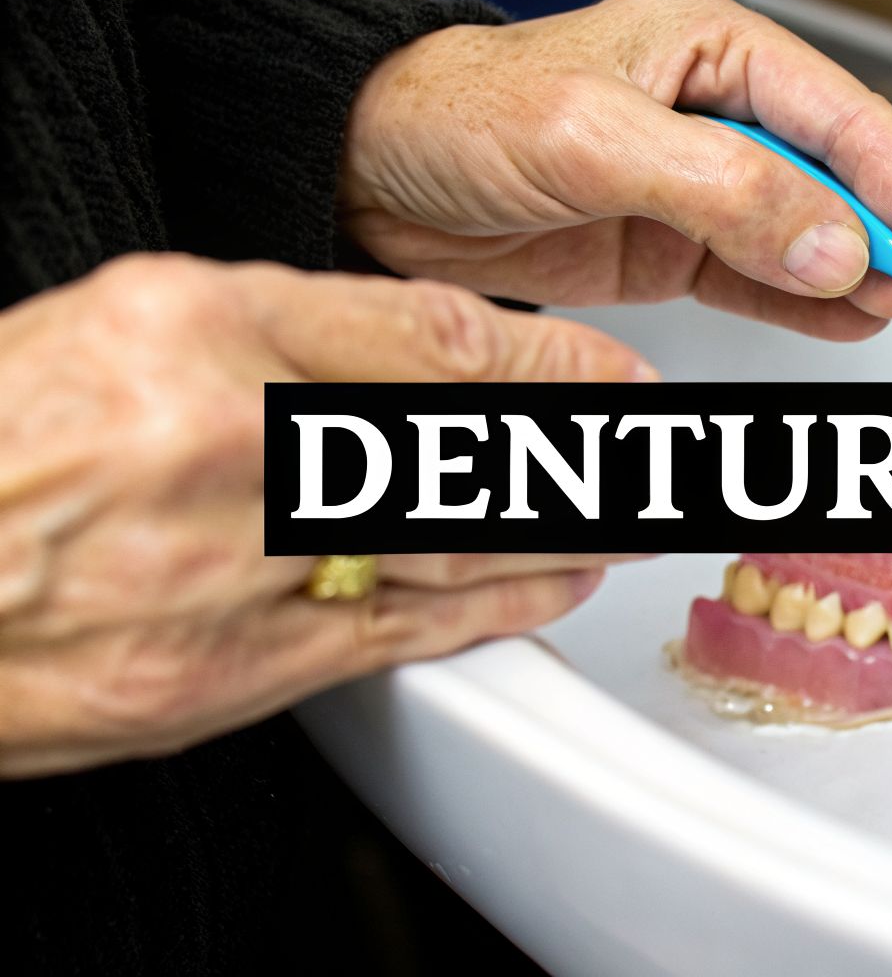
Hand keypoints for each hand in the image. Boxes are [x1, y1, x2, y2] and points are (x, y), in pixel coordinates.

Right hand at [0, 254, 650, 776]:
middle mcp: (219, 442)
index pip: (429, 339)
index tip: (615, 373)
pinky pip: (393, 636)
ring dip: (563, 532)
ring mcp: (223, 569)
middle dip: (586, 452)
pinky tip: (552, 586)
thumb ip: (277, 330)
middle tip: (662, 449)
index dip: (552, 363)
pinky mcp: (220, 675)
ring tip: (629, 513)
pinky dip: (494, 610)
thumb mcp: (124, 320)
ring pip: (448, 547)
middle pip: (464, 446)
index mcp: (189, 325)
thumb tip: (424, 356)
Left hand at [338, 0, 891, 341]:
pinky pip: (769, 280)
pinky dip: (820, 306)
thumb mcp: (594, 138)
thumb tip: (833, 244)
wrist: (367, 173)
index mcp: (719, 50)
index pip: (851, 125)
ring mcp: (705, 185)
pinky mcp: (677, 246)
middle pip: (852, 181)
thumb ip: (725, 190)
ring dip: (876, 279)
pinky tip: (863, 322)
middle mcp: (724, 113)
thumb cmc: (458, 115)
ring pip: (818, 236)